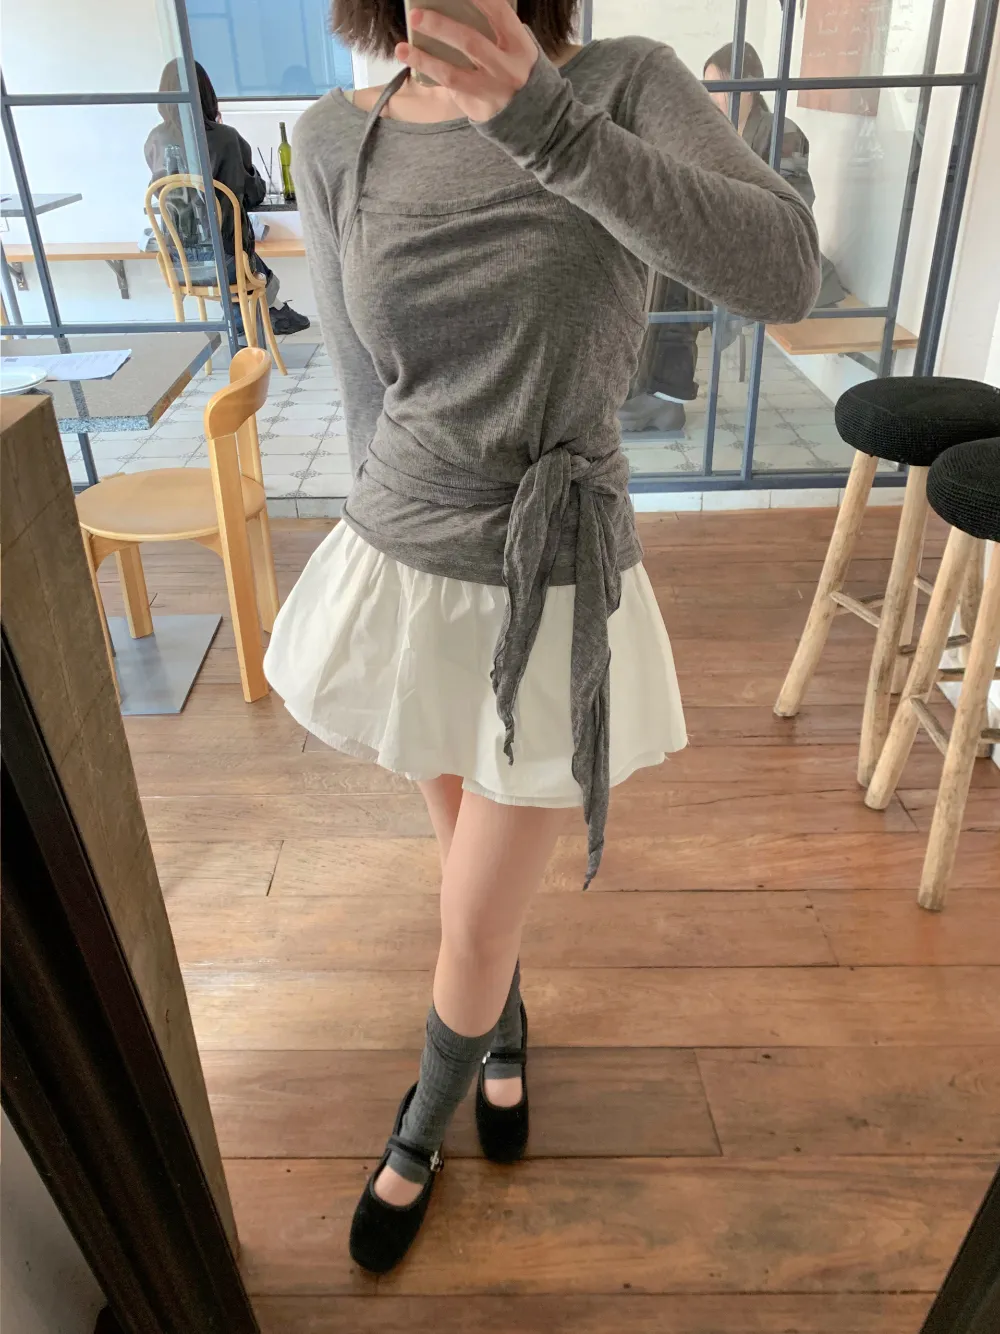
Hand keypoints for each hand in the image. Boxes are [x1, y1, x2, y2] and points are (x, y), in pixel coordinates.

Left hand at [396, 0, 538, 122]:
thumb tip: (458, 6)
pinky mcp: (478, 106)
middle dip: (441, 27)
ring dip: (424, 59)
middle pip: (471, 42)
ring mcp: (491, 89)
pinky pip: (449, 89)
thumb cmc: (518, 70)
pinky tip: (413, 63)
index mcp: (519, 44)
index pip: (498, 12)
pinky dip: (430, 74)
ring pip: (453, 74)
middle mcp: (507, 67)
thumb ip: (496, 29)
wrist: (536, 117)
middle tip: (416, 16)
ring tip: (402, 48)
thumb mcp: (517, 47)